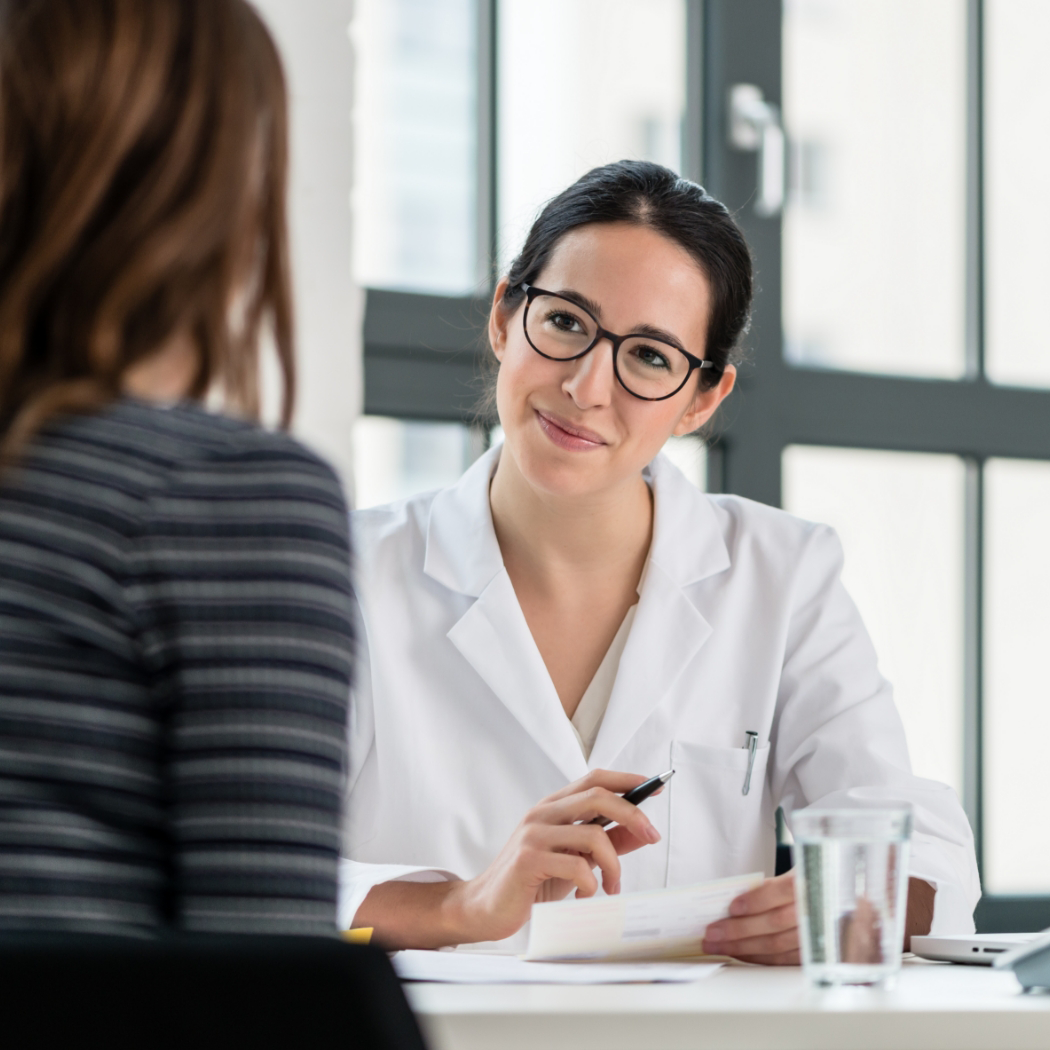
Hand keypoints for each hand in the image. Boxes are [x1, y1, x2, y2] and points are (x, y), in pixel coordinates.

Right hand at [446, 769, 662, 943]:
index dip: (627, 780)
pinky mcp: (528, 859)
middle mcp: (543, 813)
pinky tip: (586, 897)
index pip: (595, 778)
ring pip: (594, 834)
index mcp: (553, 807)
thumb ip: (606, 843)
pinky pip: (577, 865)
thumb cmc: (533, 882)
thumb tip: (642, 831)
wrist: (485, 908)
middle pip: (598, 795)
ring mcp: (534, 834)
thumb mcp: (576, 859)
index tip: (655, 787)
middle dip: (633, 814)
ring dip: (615, 865)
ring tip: (612, 887)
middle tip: (652, 836)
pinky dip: (592, 884)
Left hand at [702, 874, 936, 964]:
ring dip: (746, 948)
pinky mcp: (826, 954)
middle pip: (777, 924)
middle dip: (740, 931)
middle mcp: (826, 910)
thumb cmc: (836, 875)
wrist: (882, 896)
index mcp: (821, 881)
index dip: (757, 900)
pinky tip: (745, 955)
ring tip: (720, 944)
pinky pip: (790, 960)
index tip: (732, 906)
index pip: (785, 893)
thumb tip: (740, 897)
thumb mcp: (813, 865)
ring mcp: (827, 935)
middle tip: (712, 933)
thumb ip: (782, 883)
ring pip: (781, 946)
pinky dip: (764, 959)